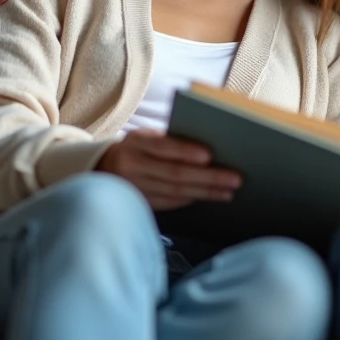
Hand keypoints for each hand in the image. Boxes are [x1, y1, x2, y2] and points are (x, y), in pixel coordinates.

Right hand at [96, 128, 241, 210]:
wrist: (104, 167)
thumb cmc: (138, 147)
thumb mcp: (146, 136)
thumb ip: (169, 141)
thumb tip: (208, 150)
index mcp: (136, 141)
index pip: (163, 146)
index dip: (186, 152)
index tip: (210, 155)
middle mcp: (132, 165)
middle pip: (174, 173)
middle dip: (208, 177)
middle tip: (234, 178)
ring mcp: (135, 187)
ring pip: (176, 192)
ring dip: (205, 192)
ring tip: (228, 191)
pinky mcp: (140, 203)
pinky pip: (170, 202)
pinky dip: (192, 198)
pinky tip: (209, 196)